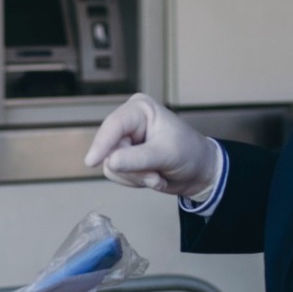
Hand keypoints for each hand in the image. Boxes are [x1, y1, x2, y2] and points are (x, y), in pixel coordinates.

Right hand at [83, 93, 220, 197]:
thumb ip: (138, 159)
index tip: (92, 161)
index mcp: (139, 110)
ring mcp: (124, 142)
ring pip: (111, 165)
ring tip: (157, 174)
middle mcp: (128, 123)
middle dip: (133, 168)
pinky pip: (117, 175)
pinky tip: (153, 176)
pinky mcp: (124, 159)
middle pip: (110, 148)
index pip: (113, 125)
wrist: (200, 172)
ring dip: (136, 177)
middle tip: (155, 174)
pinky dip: (135, 182)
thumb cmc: (190, 153)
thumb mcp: (167, 154)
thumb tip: (110, 162)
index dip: (102, 143)